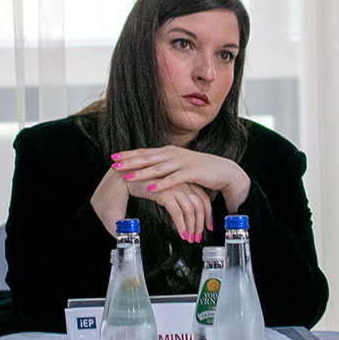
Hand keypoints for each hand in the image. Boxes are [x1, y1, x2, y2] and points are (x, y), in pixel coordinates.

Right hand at [89, 163, 217, 242]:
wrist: (114, 182)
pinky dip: (182, 225)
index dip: (206, 212)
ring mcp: (170, 185)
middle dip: (202, 222)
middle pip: (200, 202)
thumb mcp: (157, 193)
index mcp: (178, 179)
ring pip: (191, 208)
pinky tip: (182, 234)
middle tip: (199, 236)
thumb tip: (180, 216)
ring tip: (190, 239)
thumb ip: (167, 199)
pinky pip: (178, 211)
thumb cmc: (137, 188)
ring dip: (193, 226)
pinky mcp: (161, 191)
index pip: (201, 195)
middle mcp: (177, 180)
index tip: (206, 225)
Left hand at [110, 147, 251, 210]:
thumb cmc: (200, 170)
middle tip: (114, 164)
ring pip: (158, 168)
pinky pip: (174, 179)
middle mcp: (174, 154)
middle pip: (148, 157)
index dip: (129, 154)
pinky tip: (151, 187)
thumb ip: (165, 166)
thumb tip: (148, 170)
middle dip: (130, 161)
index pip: (145, 152)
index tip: (113, 156)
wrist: (224, 171)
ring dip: (142, 172)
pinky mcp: (192, 172)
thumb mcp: (179, 165)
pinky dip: (162, 183)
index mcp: (169, 151)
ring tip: (127, 176)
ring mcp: (183, 162)